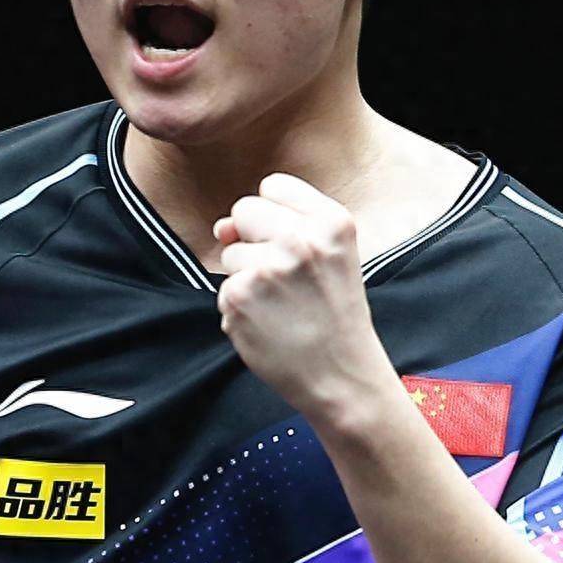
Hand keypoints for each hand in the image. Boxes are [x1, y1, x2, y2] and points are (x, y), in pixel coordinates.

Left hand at [215, 171, 390, 421]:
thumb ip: (282, 226)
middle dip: (253, 240)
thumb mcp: (332, 257)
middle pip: (243, 211)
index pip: (273, 186)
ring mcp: (266, 269)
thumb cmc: (334, 315)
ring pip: (229, 253)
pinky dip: (239, 308)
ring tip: (280, 305)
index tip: (292, 243)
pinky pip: (223, 289)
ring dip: (246, 277)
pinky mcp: (238, 298)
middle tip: (284, 278)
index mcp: (331, 222)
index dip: (274, 215)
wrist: (341, 376)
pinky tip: (268, 324)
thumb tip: (220, 228)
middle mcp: (300, 240)